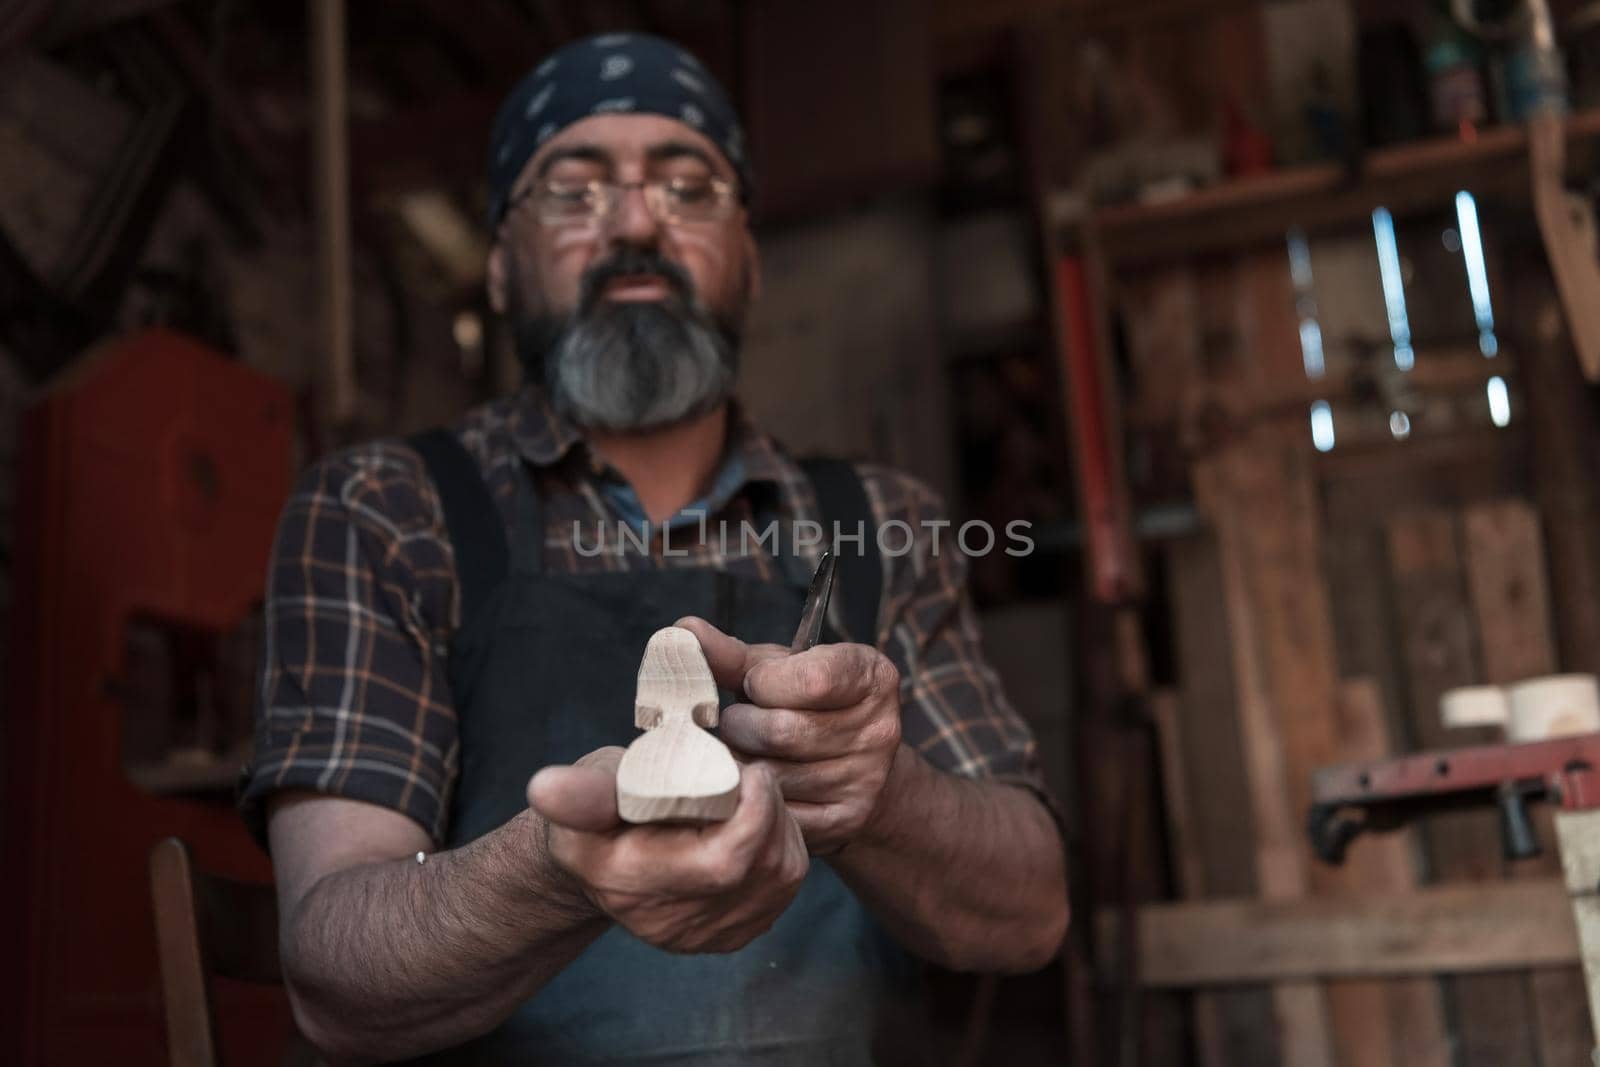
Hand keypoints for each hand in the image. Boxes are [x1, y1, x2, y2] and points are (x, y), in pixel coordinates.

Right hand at [526, 747, 807, 953]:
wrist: (602, 863)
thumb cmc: (599, 812)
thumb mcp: (587, 790)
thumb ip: (579, 792)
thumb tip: (544, 788)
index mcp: (634, 882)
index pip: (728, 861)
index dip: (757, 812)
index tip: (751, 771)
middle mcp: (673, 923)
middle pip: (765, 867)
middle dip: (772, 810)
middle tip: (752, 776)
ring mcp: (705, 936)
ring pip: (783, 877)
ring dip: (782, 826)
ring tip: (754, 797)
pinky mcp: (732, 935)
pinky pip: (784, 891)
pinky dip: (783, 849)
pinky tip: (758, 826)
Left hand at [676, 616, 902, 854]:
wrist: (854, 767)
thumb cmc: (809, 706)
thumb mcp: (781, 670)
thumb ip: (734, 655)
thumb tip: (683, 633)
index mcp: (872, 676)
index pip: (810, 679)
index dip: (764, 682)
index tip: (756, 684)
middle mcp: (879, 729)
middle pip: (781, 731)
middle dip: (741, 726)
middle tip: (738, 724)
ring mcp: (865, 779)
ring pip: (772, 774)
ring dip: (741, 763)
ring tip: (745, 752)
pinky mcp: (845, 820)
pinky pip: (775, 811)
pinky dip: (751, 796)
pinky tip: (752, 783)